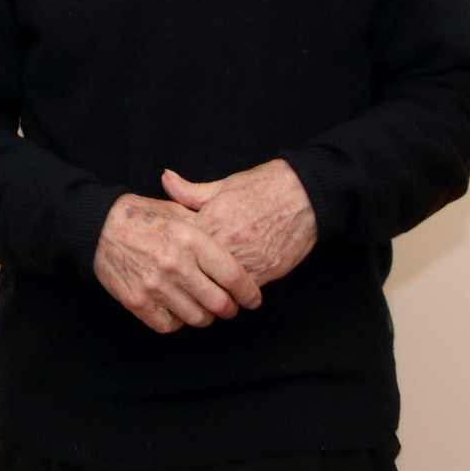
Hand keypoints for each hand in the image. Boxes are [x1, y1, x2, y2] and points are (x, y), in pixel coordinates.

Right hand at [92, 192, 261, 333]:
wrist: (98, 228)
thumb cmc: (143, 218)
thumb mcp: (178, 212)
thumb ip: (207, 229)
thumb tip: (237, 246)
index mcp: (190, 239)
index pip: (232, 276)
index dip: (248, 292)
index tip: (253, 299)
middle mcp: (175, 264)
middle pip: (219, 303)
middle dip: (230, 309)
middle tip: (229, 307)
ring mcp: (155, 286)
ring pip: (197, 318)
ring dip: (205, 316)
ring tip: (202, 307)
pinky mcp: (138, 302)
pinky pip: (170, 326)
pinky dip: (178, 321)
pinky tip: (177, 308)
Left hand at [161, 159, 317, 286]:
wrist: (304, 194)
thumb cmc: (262, 186)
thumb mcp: (223, 185)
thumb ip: (190, 191)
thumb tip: (165, 179)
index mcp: (213, 219)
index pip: (183, 245)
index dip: (176, 252)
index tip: (172, 257)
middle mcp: (229, 242)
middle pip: (198, 270)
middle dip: (191, 275)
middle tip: (184, 280)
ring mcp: (249, 259)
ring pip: (221, 285)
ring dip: (213, 288)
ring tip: (205, 289)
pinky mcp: (268, 271)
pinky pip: (245, 289)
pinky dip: (236, 291)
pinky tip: (230, 288)